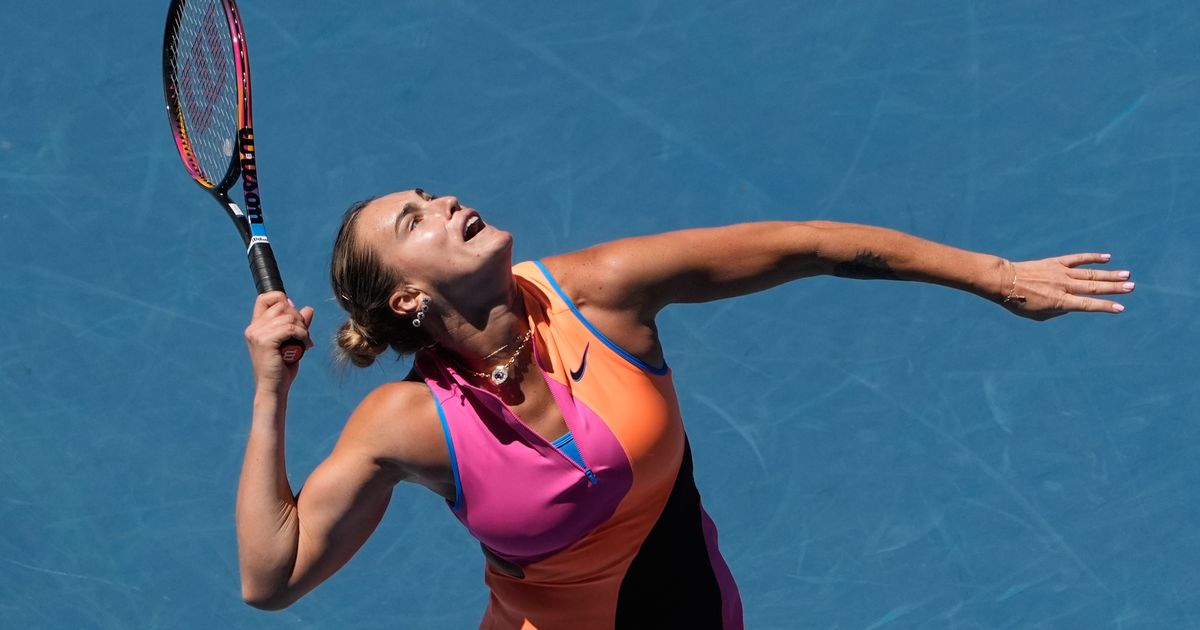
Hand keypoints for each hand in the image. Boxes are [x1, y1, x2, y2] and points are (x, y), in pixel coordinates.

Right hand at [245, 292, 314, 394]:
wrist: (274, 388)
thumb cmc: (282, 368)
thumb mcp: (292, 342)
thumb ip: (297, 325)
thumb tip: (307, 309)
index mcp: (256, 326)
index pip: (265, 298)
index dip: (282, 300)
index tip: (294, 316)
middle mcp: (253, 328)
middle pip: (282, 305)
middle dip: (299, 317)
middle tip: (304, 334)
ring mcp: (257, 334)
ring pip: (289, 317)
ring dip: (303, 328)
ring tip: (305, 342)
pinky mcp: (264, 341)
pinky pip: (290, 328)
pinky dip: (303, 335)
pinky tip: (306, 345)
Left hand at [1000, 253, 1131, 320]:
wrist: (1004, 281)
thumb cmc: (1019, 303)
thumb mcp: (1039, 314)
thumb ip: (1059, 311)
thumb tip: (1074, 303)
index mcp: (1059, 301)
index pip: (1087, 305)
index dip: (1105, 306)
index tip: (1120, 308)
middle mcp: (1063, 286)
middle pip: (1093, 287)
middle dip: (1114, 288)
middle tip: (1132, 287)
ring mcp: (1060, 273)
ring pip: (1090, 273)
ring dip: (1110, 274)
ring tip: (1127, 275)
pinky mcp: (1056, 262)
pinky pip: (1078, 259)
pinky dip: (1093, 258)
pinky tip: (1107, 257)